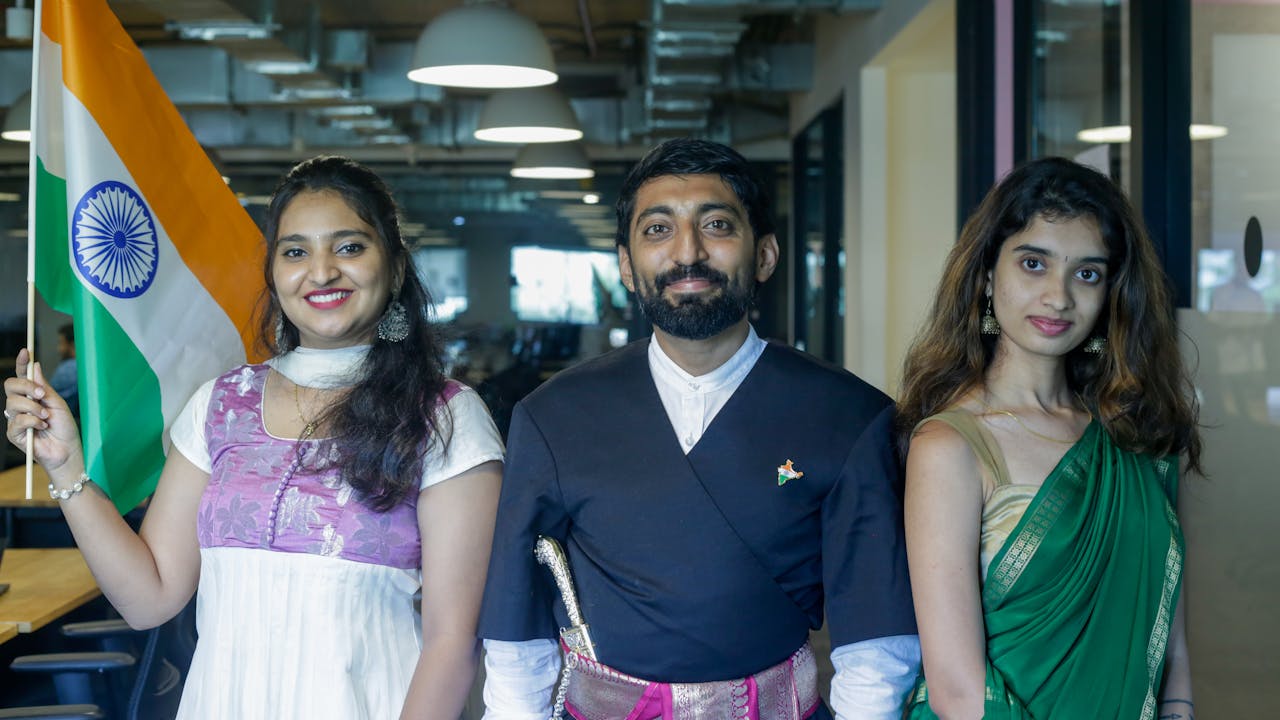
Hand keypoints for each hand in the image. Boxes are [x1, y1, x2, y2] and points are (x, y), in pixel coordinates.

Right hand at [4, 348, 83, 474]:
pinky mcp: (13, 433)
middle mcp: (21, 405)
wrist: (67, 450)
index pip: (23, 376)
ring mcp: (15, 418)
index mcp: (32, 395)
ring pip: (13, 402)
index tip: (26, 351)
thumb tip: (35, 365)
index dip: (22, 363)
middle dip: (25, 386)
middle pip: (10, 385)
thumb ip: (44, 387)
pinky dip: (32, 422)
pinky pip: (17, 420)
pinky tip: (42, 427)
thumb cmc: (65, 427)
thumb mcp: (58, 404)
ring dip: (33, 408)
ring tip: (46, 417)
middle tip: (42, 394)